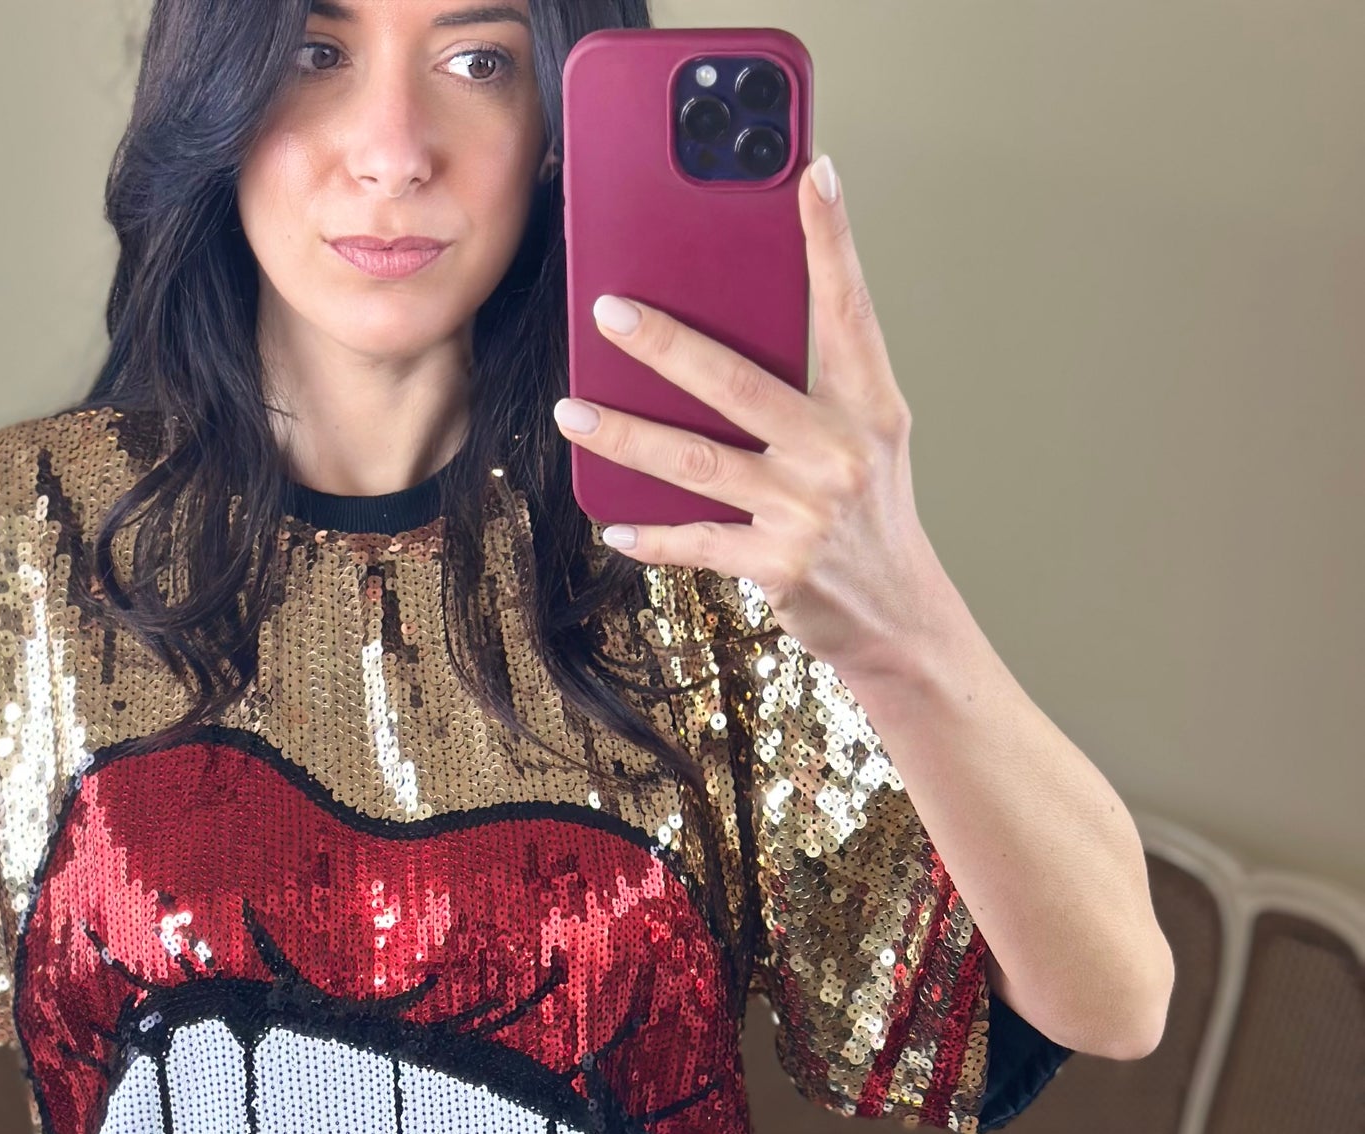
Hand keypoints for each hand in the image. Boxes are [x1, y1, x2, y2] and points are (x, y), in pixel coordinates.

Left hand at [552, 158, 956, 680]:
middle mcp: (839, 451)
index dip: (831, 241)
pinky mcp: (778, 564)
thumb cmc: (870, 517)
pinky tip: (613, 522)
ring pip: (696, 462)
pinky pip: (697, 540)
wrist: (900, 617)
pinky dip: (651, 534)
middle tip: (611, 312)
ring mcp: (806, 509)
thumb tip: (732, 338)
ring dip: (627, 436)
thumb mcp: (865, 441)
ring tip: (575, 413)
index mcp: (868, 406)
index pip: (847, 310)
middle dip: (667, 344)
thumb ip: (815, 390)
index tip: (811, 175)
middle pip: (737, 382)